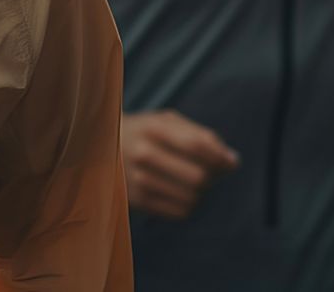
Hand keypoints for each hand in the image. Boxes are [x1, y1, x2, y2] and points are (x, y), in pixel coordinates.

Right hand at [120, 109, 238, 218]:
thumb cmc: (144, 132)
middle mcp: (143, 154)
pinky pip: (180, 212)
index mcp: (153, 128)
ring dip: (201, 192)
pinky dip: (188, 205)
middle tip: (210, 173)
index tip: (231, 162)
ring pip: (192, 198)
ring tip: (193, 182)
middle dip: (212, 177)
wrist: (100, 147)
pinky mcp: (137, 201)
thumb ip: (201, 136)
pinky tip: (180, 192)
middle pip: (198, 177)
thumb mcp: (166, 121)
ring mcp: (138, 180)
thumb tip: (233, 161)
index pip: (198, 146)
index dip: (221, 157)